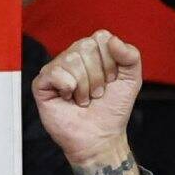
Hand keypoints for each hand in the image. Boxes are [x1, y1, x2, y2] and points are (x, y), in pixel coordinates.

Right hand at [32, 33, 146, 174]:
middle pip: (85, 47)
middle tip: (97, 93)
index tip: (111, 81)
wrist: (100, 137)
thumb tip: (113, 40)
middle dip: (97, 76)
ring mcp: (56, 69)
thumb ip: (131, 56)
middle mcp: (73, 56)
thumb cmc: (112, 110)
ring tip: (84, 99)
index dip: (109, 62)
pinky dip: (67, 88)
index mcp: (93, 51)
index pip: (100, 38)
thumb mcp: (131, 80)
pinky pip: (55, 73)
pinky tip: (68, 98)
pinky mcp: (42, 83)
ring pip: (71, 60)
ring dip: (84, 86)